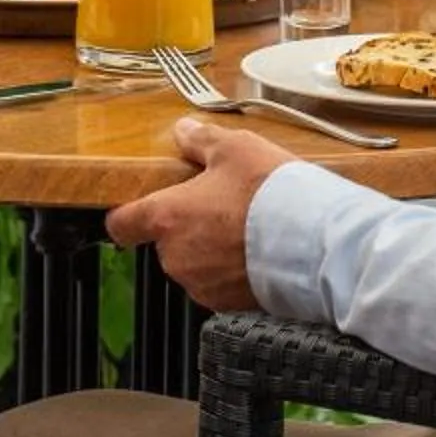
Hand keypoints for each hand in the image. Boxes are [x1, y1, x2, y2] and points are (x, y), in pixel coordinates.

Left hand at [108, 118, 298, 311]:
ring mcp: (201, 284)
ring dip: (210, 249)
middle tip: (218, 204)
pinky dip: (231, 270)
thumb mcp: (235, 148)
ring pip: (194, 263)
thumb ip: (201, 140)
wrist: (314, 244)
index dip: (127, 215)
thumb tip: (184, 131)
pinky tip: (259, 250)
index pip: (121, 224)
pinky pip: (219, 284)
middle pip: (165, 240)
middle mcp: (176, 256)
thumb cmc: (270, 194)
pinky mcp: (228, 304)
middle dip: (186, 225)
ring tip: (246, 227)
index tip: (136, 209)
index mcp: (166, 218)